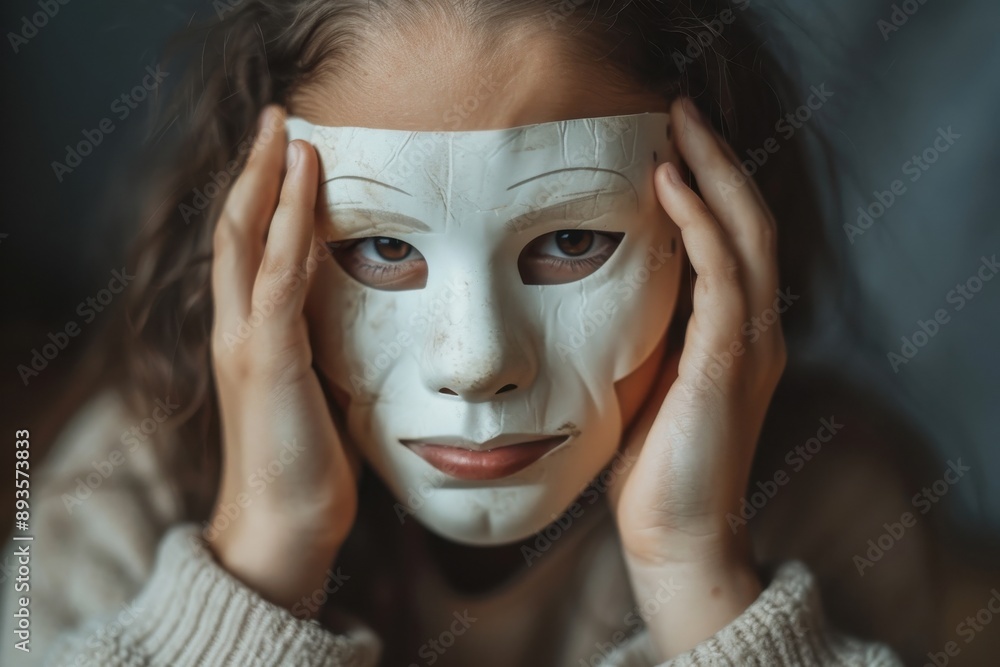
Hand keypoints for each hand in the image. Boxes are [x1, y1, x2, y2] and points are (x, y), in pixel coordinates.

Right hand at [207, 105, 359, 611]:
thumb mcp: (318, 391)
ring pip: (245, 239)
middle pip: (234, 229)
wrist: (289, 525)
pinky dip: (289, 221)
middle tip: (278, 116)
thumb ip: (320, 348)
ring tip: (287, 127)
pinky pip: (276, 275)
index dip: (264, 198)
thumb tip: (351, 318)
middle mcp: (236, 330)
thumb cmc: (308, 464)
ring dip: (268, 178)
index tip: (291, 153)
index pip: (248, 250)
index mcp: (251, 337)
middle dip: (256, 169)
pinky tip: (306, 179)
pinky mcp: (267, 358)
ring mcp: (245, 342)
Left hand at [606, 97, 786, 657]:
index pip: (732, 237)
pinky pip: (722, 274)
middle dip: (716, 158)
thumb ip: (645, 330)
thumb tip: (603, 285)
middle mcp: (754, 329)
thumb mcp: (645, 378)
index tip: (671, 139)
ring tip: (679, 124)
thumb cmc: (651, 463)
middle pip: (749, 219)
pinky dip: (699, 222)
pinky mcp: (729, 362)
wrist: (674, 535)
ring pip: (746, 233)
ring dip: (712, 172)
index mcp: (734, 333)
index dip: (711, 183)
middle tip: (680, 109)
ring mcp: (749, 344)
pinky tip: (669, 183)